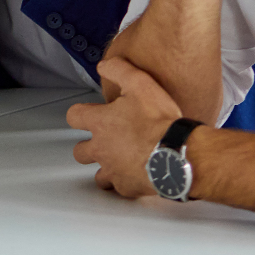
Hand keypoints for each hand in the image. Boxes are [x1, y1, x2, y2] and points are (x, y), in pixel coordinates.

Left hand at [67, 57, 186, 197]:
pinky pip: (120, 188)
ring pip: (98, 175)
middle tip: (104, 142)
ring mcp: (113, 170)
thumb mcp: (141, 83)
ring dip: (105, 168)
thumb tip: (105, 65)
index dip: (80, 114)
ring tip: (119, 162)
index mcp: (100, 123)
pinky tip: (137, 176)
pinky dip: (126, 183)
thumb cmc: (160, 122)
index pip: (73, 117)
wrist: (180, 154)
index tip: (88, 114)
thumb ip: (119, 70)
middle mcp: (101, 148)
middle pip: (80, 151)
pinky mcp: (128, 187)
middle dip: (88, 147)